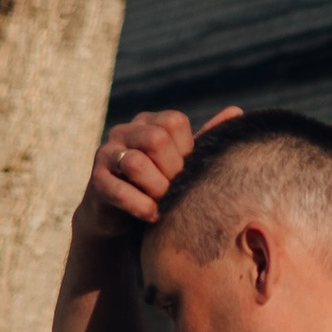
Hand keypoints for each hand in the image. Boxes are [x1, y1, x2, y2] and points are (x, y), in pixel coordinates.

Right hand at [78, 103, 242, 234]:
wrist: (119, 220)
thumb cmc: (156, 188)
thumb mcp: (181, 164)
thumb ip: (203, 140)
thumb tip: (236, 111)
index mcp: (148, 122)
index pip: (174, 122)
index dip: (185, 150)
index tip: (185, 173)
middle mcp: (125, 131)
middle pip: (156, 139)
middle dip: (171, 170)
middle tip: (175, 191)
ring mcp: (106, 154)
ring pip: (136, 163)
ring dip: (156, 188)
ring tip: (163, 204)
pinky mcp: (95, 181)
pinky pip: (118, 189)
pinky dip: (140, 205)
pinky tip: (151, 216)